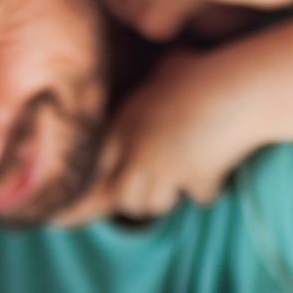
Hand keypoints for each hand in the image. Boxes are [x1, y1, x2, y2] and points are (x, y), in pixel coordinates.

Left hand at [56, 48, 252, 226]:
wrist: (237, 86)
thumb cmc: (200, 71)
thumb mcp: (165, 72)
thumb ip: (151, 89)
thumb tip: (156, 71)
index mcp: (123, 128)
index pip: (89, 175)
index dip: (73, 203)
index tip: (55, 221)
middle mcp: (138, 154)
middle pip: (121, 200)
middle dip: (129, 201)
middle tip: (140, 191)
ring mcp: (167, 170)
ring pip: (155, 204)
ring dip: (165, 196)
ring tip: (179, 175)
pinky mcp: (198, 180)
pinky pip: (201, 196)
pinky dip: (209, 188)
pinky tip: (218, 171)